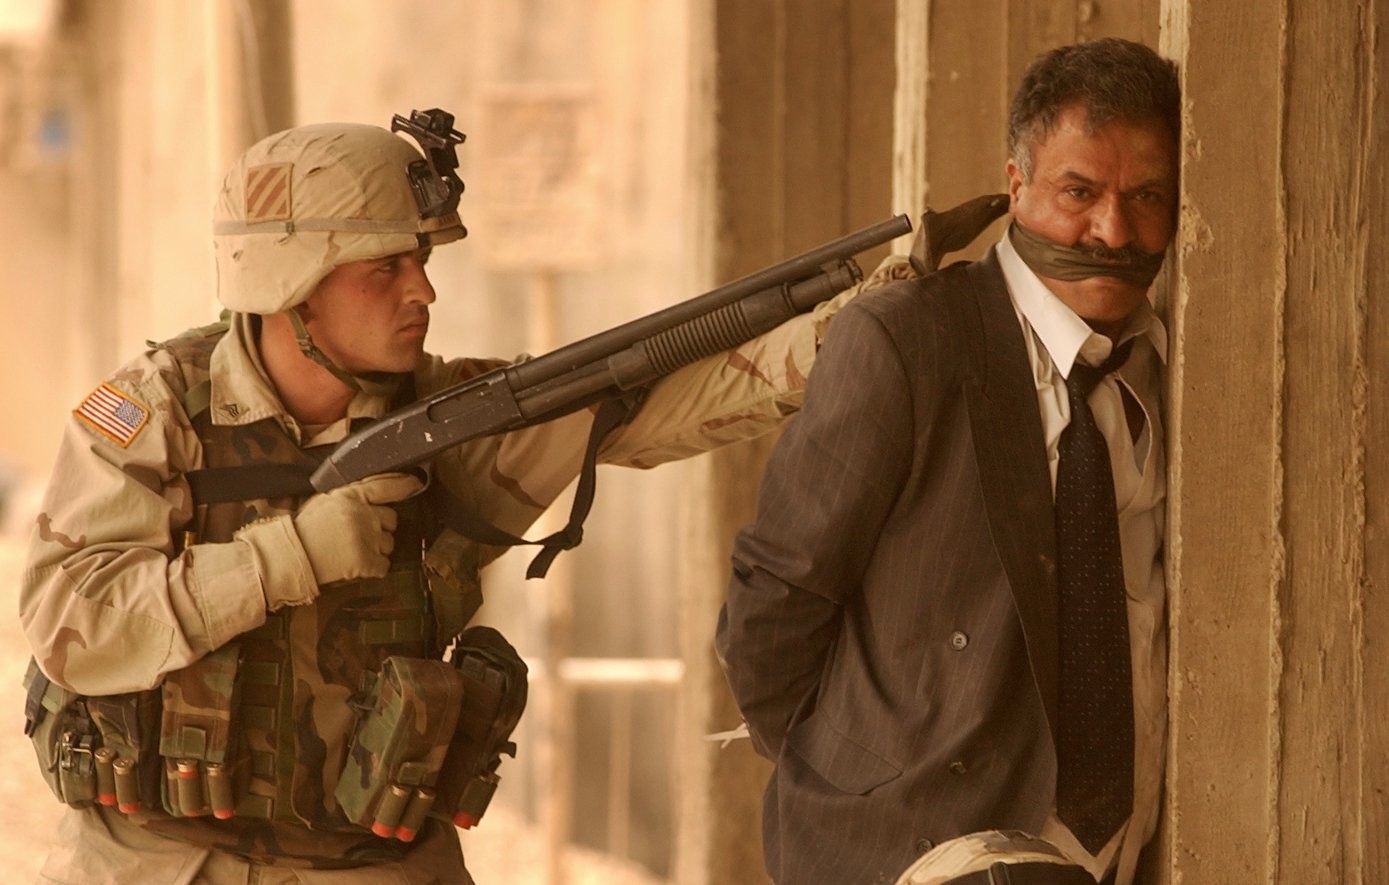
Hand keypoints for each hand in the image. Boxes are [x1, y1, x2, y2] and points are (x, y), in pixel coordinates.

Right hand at [291, 472, 423, 584]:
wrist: (291, 556)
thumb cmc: (305, 529)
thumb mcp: (325, 501)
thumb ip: (350, 496)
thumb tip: (373, 494)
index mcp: (351, 496)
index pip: (386, 485)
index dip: (405, 484)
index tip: (416, 484)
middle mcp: (363, 514)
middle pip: (391, 519)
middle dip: (381, 527)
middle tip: (360, 535)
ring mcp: (366, 538)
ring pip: (390, 543)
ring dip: (378, 548)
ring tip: (353, 550)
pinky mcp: (366, 561)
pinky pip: (384, 565)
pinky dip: (374, 567)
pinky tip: (357, 565)